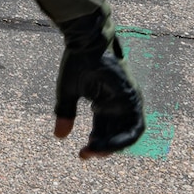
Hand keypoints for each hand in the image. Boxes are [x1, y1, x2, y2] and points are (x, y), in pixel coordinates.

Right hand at [52, 14, 143, 158]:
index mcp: (105, 104)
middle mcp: (120, 104)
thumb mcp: (69, 91)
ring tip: (94, 152)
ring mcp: (129, 100)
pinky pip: (134, 125)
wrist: (86, 39)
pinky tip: (103, 142)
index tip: (82, 154)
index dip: (97, 144)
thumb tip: (59, 136)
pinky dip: (121, 137)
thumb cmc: (78, 61)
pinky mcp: (132, 96)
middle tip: (86, 155)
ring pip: (129, 134)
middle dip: (104, 149)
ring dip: (113, 147)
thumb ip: (66, 113)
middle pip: (117, 135)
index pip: (104, 131)